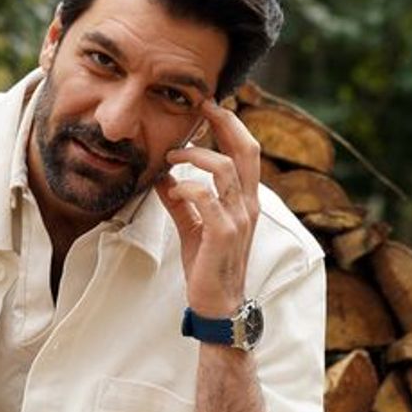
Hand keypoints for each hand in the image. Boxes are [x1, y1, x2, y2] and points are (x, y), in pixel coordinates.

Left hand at [155, 98, 261, 317]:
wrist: (217, 306)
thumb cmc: (208, 267)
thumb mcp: (193, 227)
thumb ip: (181, 202)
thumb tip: (163, 177)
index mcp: (244, 200)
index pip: (246, 151)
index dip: (231, 124)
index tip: (210, 106)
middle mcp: (247, 205)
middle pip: (246, 149)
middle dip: (225, 122)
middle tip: (202, 106)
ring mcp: (238, 218)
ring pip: (225, 169)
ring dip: (195, 155)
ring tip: (173, 157)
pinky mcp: (224, 234)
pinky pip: (207, 198)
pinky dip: (187, 188)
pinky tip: (173, 190)